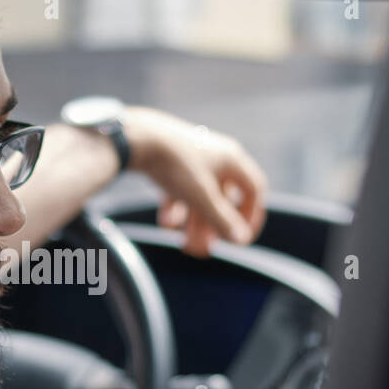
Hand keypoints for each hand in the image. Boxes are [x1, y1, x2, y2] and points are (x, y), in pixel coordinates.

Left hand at [121, 105, 267, 257]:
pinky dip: (176, 209)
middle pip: (222, 198)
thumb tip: (241, 240)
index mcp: (231, 159)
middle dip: (213, 227)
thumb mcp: (201, 197)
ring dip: (194, 223)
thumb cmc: (174, 164)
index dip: (251, 215)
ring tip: (184, 245)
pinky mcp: (170, 160)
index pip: (254, 189)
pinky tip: (165, 224)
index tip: (240, 237)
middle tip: (204, 251)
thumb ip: (222, 220)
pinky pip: (180, 189)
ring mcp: (192, 157)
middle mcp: (215, 155)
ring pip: (200, 196)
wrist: (135, 137)